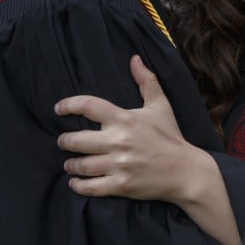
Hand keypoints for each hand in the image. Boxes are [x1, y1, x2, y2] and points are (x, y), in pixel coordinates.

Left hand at [55, 55, 206, 204]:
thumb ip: (146, 81)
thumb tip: (135, 58)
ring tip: (70, 163)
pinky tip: (75, 182)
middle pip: (76, 140)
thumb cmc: (171, 136)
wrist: (185, 170)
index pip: (88, 106)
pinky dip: (78, 185)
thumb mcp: (161, 105)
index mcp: (125, 118)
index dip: (68, 105)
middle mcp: (119, 141)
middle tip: (64, 141)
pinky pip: (90, 187)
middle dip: (65, 141)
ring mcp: (119, 164)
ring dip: (71, 164)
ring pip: (81, 164)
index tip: (58, 109)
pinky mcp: (121, 185)